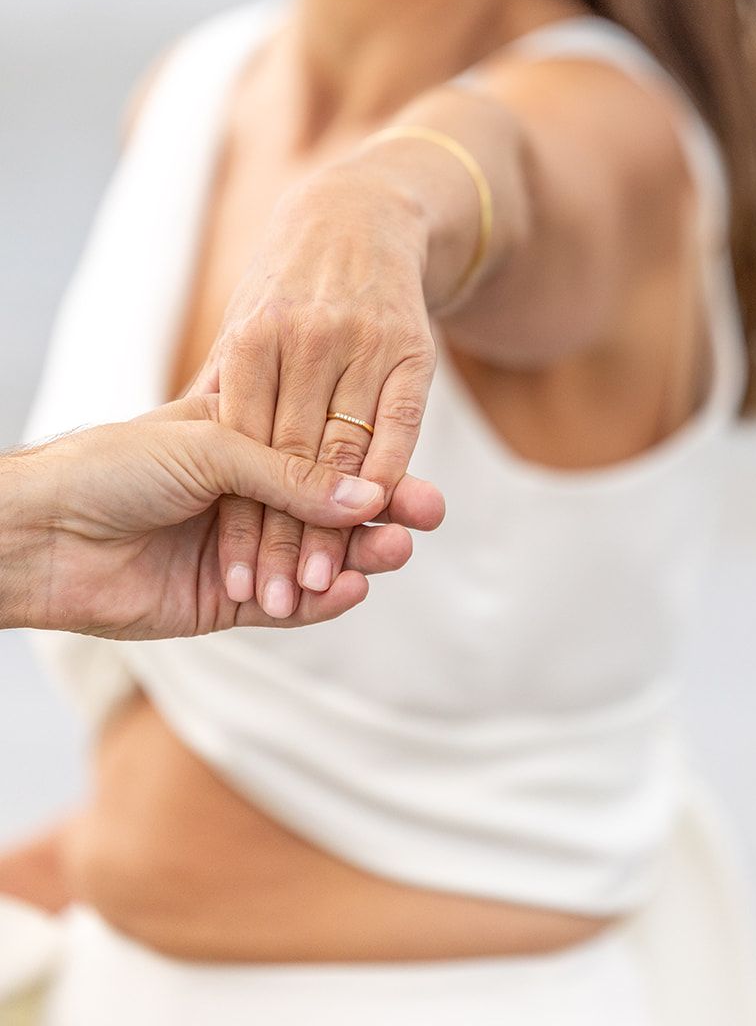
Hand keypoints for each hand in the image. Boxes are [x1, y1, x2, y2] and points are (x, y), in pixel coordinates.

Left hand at [12, 395, 441, 638]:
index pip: (324, 448)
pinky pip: (288, 602)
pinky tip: (356, 588)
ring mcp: (242, 546)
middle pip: (332, 504)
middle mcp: (249, 491)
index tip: (418, 465)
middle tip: (428, 513)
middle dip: (381, 509)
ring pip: (318, 553)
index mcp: (245, 436)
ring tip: (398, 551)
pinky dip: (323, 599)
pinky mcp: (226, 601)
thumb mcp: (211, 446)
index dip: (371, 458)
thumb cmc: (114, 465)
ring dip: (360, 554)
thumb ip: (288, 473)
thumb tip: (366, 493)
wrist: (43, 534)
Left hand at [191, 166, 441, 618]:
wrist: (360, 212)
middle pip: (294, 463)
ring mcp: (361, 348)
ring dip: (339, 524)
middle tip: (281, 597)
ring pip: (345, 454)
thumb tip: (181, 454)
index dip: (246, 521)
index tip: (243, 582)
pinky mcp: (410, 350)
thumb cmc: (289, 280)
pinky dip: (388, 473)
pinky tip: (381, 518)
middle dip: (290, 537)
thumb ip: (223, 391)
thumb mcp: (243, 326)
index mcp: (253, 343)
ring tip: (331, 577)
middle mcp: (307, 347)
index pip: (248, 454)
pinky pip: (399, 424)